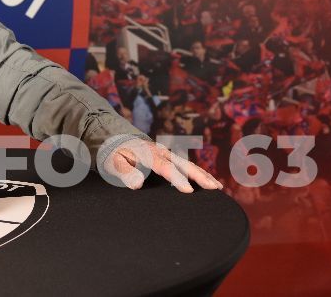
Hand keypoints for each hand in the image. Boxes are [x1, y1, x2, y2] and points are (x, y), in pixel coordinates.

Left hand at [105, 138, 222, 192]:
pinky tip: (210, 182)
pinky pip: (187, 165)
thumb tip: (137, 184)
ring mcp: (167, 154)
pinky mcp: (170, 157)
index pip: (165, 167)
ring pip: (188, 164)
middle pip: (183, 164)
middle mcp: (160, 152)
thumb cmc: (115, 154)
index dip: (177, 178)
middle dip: (199, 176)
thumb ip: (125, 172)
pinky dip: (200, 173)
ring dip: (203, 175)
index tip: (188, 190)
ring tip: (217, 187)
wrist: (116, 139)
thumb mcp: (113, 163)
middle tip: (213, 188)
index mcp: (147, 153)